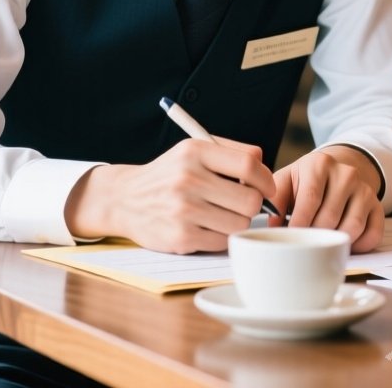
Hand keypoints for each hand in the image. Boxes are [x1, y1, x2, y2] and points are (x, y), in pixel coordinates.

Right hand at [65, 136, 275, 253]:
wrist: (125, 199)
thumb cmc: (169, 174)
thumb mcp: (192, 151)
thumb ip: (230, 153)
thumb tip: (265, 173)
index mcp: (195, 152)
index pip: (249, 163)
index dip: (266, 178)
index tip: (267, 187)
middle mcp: (188, 179)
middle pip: (250, 199)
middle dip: (253, 203)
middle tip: (243, 203)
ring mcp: (183, 210)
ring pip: (240, 223)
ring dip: (237, 221)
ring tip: (222, 214)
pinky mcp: (180, 237)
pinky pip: (222, 241)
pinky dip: (221, 236)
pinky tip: (207, 227)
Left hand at [273, 146, 383, 252]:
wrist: (337, 170)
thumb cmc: (306, 180)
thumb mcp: (286, 180)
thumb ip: (275, 200)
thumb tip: (273, 226)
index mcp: (320, 164)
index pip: (310, 199)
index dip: (299, 223)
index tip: (291, 238)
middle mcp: (346, 174)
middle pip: (330, 217)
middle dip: (314, 235)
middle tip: (304, 242)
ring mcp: (365, 189)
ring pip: (352, 227)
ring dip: (336, 241)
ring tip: (322, 242)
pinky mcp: (377, 205)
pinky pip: (373, 233)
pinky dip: (359, 245)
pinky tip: (344, 242)